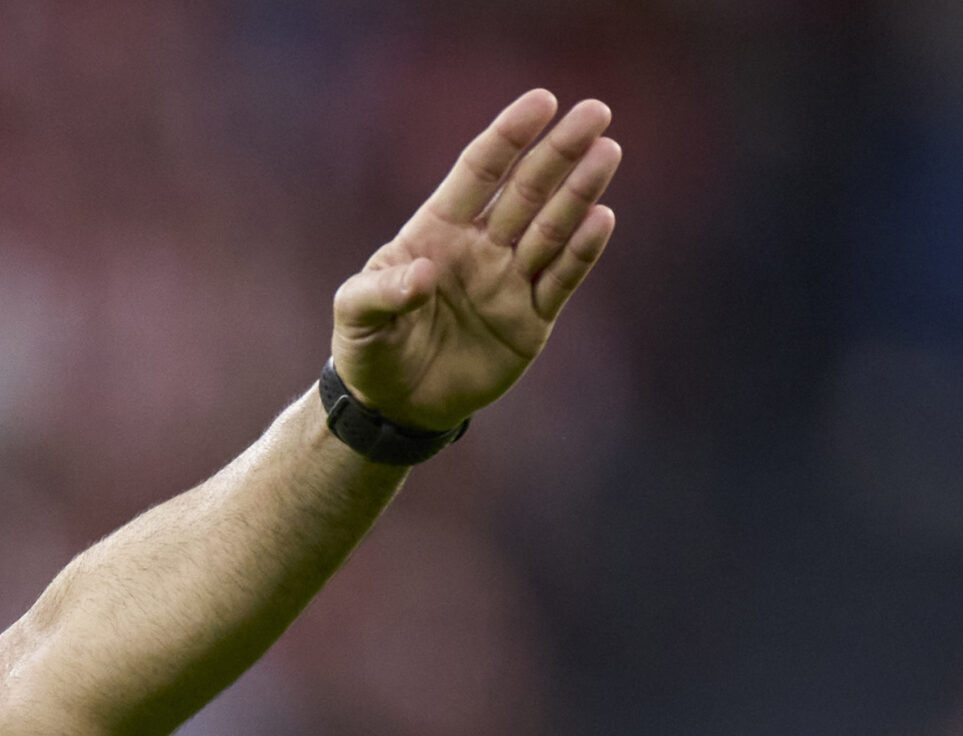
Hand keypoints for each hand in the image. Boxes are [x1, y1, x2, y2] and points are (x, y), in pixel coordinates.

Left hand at [332, 90, 620, 431]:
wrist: (393, 405)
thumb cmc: (370, 348)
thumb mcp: (355, 317)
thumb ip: (380, 293)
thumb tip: (421, 275)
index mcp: (437, 231)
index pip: (479, 173)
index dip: (508, 138)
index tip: (542, 102)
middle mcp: (480, 248)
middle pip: (527, 190)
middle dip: (559, 151)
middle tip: (595, 112)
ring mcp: (509, 282)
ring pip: (552, 228)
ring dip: (580, 192)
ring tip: (607, 152)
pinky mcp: (530, 321)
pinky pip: (561, 280)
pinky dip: (581, 252)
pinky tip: (601, 218)